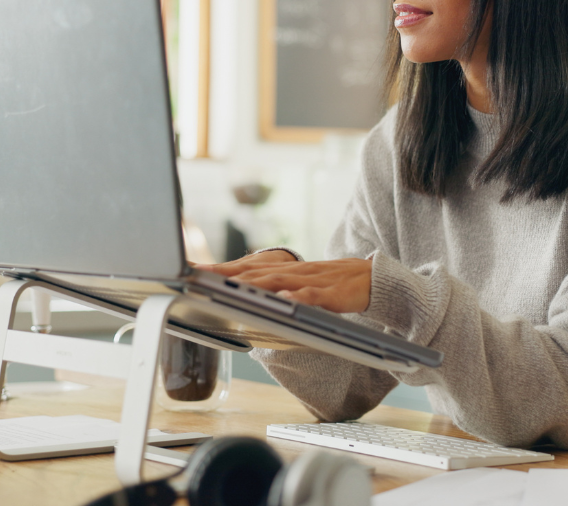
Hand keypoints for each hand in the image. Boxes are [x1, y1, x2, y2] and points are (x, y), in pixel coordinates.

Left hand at [196, 251, 371, 313]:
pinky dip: (296, 298)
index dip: (222, 267)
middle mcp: (295, 272)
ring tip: (231, 286)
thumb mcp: (302, 284)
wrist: (373, 278)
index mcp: (287, 270)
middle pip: (257, 270)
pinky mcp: (332, 294)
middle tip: (200, 274)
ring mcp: (313, 281)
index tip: (194, 269)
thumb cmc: (334, 283)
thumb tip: (248, 295)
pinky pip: (312, 297)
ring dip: (254, 283)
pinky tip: (283, 301)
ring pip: (280, 280)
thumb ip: (277, 287)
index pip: (249, 266)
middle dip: (227, 272)